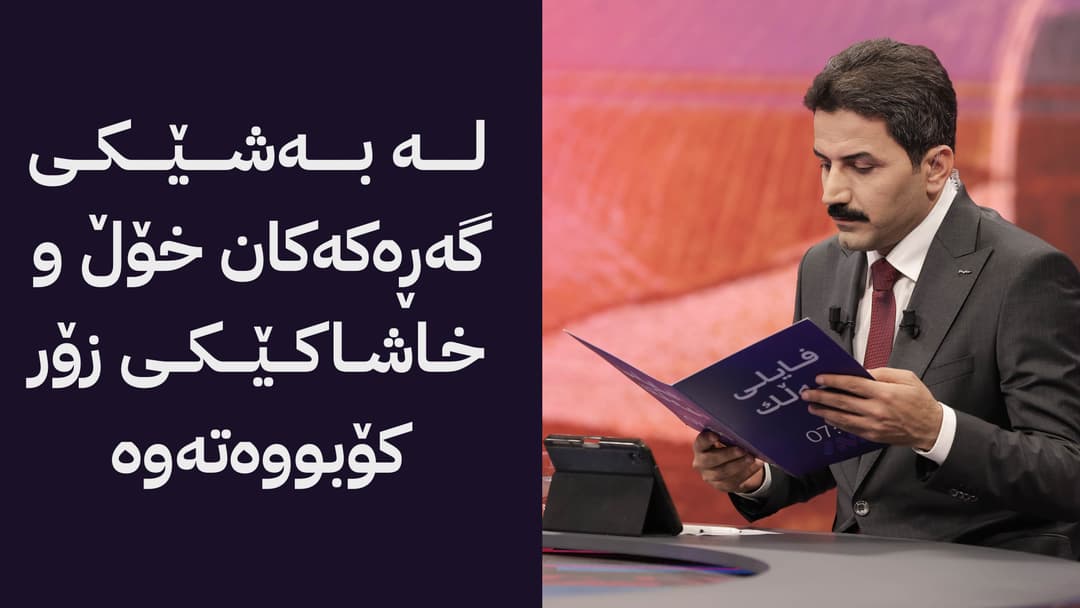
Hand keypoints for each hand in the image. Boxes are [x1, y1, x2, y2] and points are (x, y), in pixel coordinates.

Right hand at [692, 431, 764, 493]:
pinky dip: (747, 472)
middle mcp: (701, 463)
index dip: (706, 439)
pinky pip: (734, 481)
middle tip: (742, 450)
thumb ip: (728, 436)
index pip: (700, 443)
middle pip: (711, 460)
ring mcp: (710, 476)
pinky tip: (756, 464)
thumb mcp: (723, 440)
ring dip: (739, 464)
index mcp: (700, 448)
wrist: (727, 467)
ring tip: (751, 458)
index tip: (716, 435)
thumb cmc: (725, 447)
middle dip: (727, 454)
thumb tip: (743, 433)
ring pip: (723, 472)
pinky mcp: (721, 486)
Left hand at [800, 367, 942, 449]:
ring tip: (811, 406)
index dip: (833, 381)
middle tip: (807, 393)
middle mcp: (877, 410)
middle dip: (822, 396)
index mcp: (885, 393)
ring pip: (842, 418)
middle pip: (842, 402)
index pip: (852, 385)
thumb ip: (882, 373)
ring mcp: (874, 425)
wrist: (931, 428)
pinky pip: (850, 429)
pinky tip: (827, 417)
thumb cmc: (920, 401)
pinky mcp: (873, 436)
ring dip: (824, 411)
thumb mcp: (906, 378)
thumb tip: (861, 372)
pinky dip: (836, 422)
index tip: (819, 378)